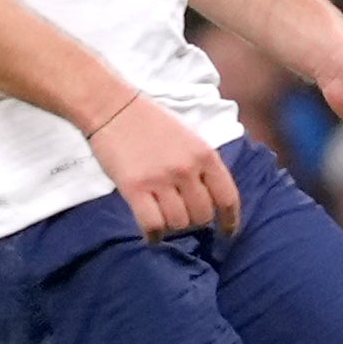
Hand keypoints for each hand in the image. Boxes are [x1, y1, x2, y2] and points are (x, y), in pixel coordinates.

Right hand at [90, 91, 242, 242]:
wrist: (113, 107)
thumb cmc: (151, 123)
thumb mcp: (190, 139)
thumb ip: (202, 166)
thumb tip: (212, 199)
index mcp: (205, 155)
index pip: (228, 198)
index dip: (230, 221)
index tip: (228, 233)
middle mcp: (187, 169)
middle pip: (203, 215)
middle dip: (195, 222)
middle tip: (183, 217)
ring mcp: (161, 179)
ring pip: (179, 223)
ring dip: (174, 228)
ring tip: (165, 219)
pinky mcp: (134, 188)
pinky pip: (153, 225)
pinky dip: (155, 236)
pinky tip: (153, 236)